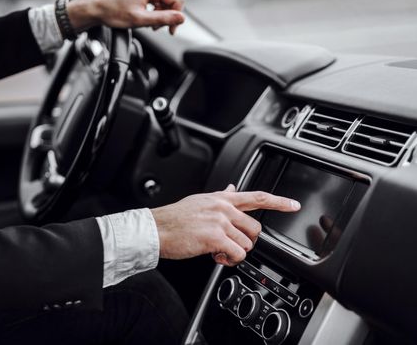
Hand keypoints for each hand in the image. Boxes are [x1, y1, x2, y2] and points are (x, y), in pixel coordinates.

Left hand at [67, 0, 184, 34]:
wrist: (97, 9)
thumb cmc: (113, 12)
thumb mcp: (140, 19)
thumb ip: (162, 18)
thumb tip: (180, 18)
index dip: (176, 16)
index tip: (171, 29)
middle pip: (171, 1)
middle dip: (167, 16)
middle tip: (158, 28)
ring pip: (165, 2)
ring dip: (161, 15)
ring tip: (150, 25)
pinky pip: (157, 1)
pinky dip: (155, 11)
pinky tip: (148, 18)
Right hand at [151, 185, 300, 266]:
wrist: (156, 228)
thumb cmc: (175, 218)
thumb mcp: (200, 201)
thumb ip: (220, 197)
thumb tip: (233, 188)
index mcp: (221, 198)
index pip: (256, 196)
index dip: (278, 201)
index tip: (293, 205)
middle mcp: (223, 207)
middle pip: (254, 229)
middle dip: (245, 242)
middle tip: (229, 246)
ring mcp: (220, 221)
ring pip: (246, 244)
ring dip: (234, 253)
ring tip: (217, 251)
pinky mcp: (215, 237)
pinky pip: (236, 254)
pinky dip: (229, 260)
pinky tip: (216, 256)